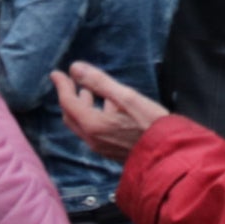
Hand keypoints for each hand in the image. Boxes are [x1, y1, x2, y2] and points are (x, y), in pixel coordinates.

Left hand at [50, 61, 167, 161]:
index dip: (62, 85)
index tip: (57, 73)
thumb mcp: (126, 96)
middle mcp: (92, 138)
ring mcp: (101, 147)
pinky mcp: (111, 150)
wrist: (167, 154)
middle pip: (71, 115)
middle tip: (71, 81)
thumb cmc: (149, 123)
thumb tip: (75, 68)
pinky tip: (108, 107)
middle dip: (69, 96)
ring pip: (82, 124)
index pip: (68, 102)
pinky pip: (94, 130)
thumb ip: (99, 82)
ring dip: (82, 106)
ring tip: (88, 91)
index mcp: (92, 124)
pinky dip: (93, 115)